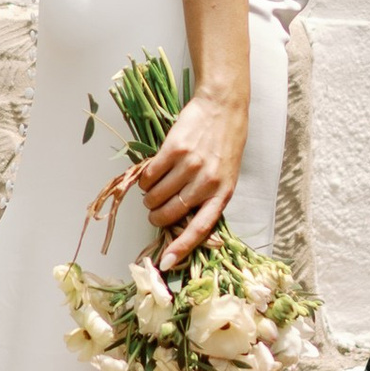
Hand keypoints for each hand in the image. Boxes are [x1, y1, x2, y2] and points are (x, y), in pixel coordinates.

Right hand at [136, 81, 247, 268]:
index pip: (200, 228)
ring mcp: (190, 166)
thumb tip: (179, 220)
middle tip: (154, 210)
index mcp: (222, 194)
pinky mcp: (174, 150)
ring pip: (156, 195)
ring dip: (148, 197)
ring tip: (152, 191)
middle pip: (169, 213)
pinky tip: (149, 175)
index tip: (167, 262)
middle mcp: (207, 182)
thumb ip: (207, 197)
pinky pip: (150, 175)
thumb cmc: (224, 144)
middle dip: (156, 216)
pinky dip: (145, 179)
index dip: (182, 247)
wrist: (223, 107)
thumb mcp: (224, 176)